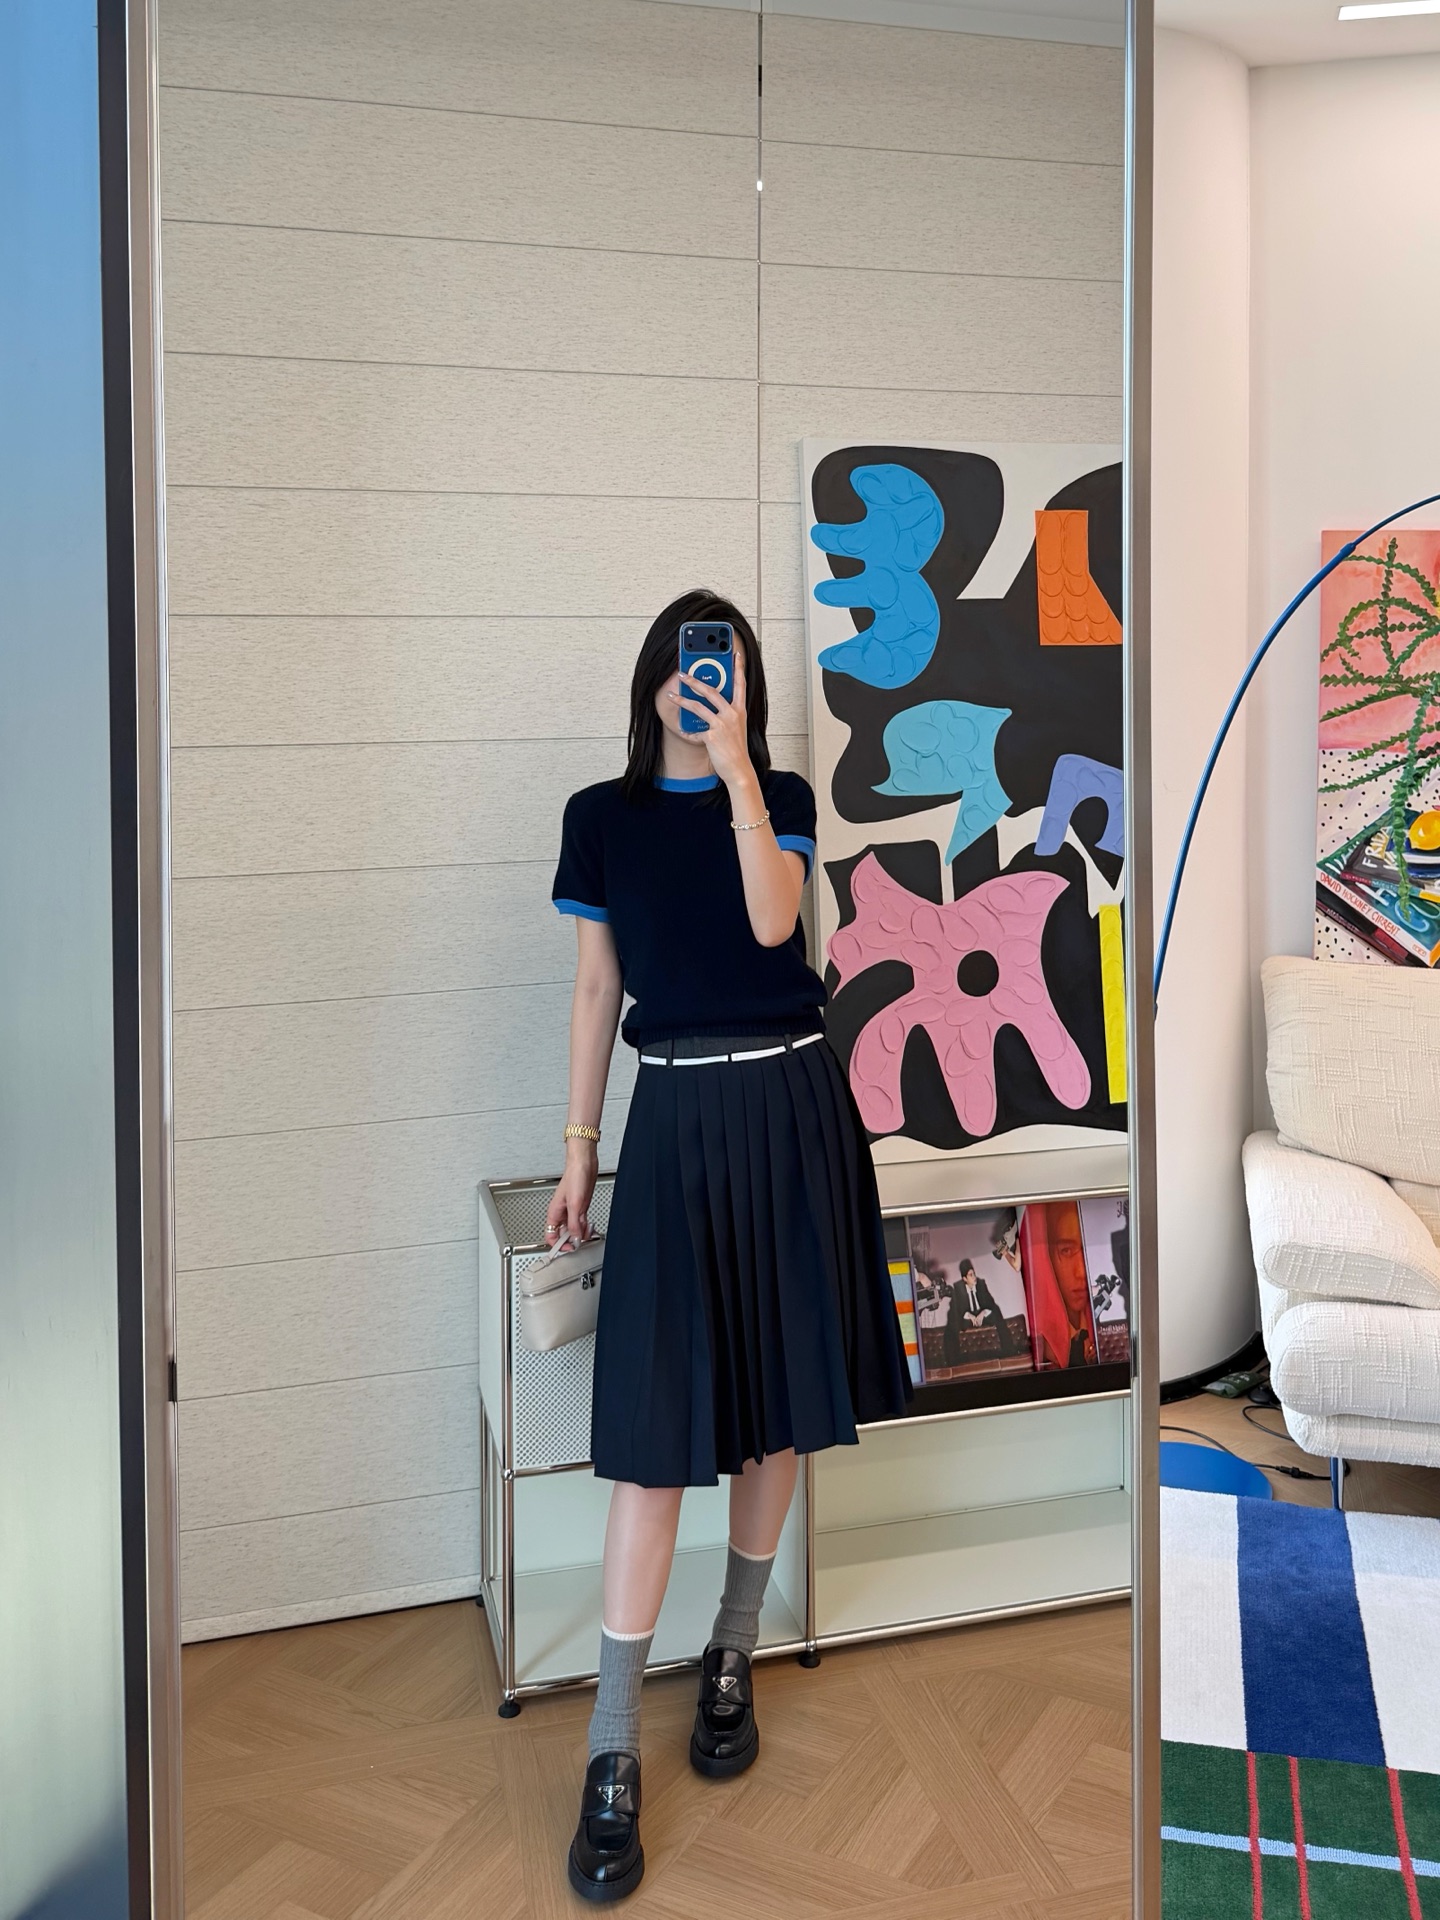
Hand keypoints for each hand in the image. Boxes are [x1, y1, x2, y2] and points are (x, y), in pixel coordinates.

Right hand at [546, 1141, 596, 1243]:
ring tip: (587, 1234)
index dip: (558, 1245)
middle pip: (563, 1234)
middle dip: (571, 1240)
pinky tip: (589, 1228)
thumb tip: (574, 1239)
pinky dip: (585, 1228)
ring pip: (573, 1229)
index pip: (550, 1236)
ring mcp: (571, 1211)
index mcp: (554, 1213)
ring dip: (580, 1234)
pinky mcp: (580, 1207)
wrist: (585, 1164)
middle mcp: (562, 1213)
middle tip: (580, 1243)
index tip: (568, 1248)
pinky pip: (581, 1223)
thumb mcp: (574, 1204)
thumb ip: (574, 1223)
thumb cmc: (575, 1177)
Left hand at [673, 647, 751, 787]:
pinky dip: (688, 732)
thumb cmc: (737, 750)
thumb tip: (709, 705)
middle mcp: (732, 715)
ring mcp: (722, 725)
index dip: (738, 668)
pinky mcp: (711, 737)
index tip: (735, 654)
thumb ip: (726, 714)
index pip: (740, 684)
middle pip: (711, 691)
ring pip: (697, 707)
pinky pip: (695, 732)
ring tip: (672, 695)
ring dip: (682, 700)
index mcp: (740, 710)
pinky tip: (683, 731)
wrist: (739, 769)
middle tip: (683, 673)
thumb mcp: (736, 727)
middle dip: (694, 681)